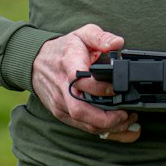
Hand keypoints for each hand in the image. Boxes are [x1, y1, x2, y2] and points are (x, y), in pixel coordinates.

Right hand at [30, 24, 140, 143]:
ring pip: (84, 123)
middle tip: (128, 114)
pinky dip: (101, 130)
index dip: (101, 88)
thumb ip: (101, 37)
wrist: (37, 61)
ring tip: (128, 121)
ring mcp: (60, 103)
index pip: (81, 81)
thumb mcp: (83, 34)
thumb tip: (118, 43)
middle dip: (108, 118)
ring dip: (108, 127)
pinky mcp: (61, 113)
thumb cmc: (64, 49)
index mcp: (68, 64)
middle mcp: (62, 87)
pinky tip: (118, 128)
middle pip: (81, 111)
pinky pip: (82, 127)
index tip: (118, 89)